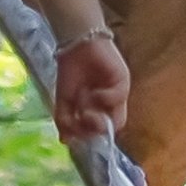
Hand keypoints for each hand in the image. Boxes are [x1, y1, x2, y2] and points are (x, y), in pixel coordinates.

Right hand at [53, 30, 131, 145]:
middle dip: (95, 131)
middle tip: (82, 122)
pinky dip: (104, 99)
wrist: (74, 45)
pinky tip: (93, 93)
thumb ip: (64, 120)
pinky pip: (118, 98)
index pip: (100, 133)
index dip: (89, 137)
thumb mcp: (63, 101)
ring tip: (86, 111)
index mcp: (98, 109)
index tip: (76, 134)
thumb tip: (65, 141)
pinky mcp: (123, 81)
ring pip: (118, 120)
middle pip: (110, 129)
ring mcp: (118, 94)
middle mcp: (110, 104)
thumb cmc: (70, 70)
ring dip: (99, 120)